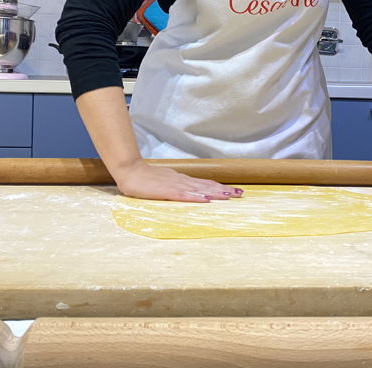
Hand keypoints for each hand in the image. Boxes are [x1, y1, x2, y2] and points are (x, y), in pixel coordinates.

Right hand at [113, 159, 243, 202]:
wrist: (130, 172)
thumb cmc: (146, 179)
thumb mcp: (165, 182)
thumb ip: (177, 187)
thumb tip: (192, 192)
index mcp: (182, 180)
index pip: (205, 184)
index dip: (220, 187)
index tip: (234, 191)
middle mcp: (182, 181)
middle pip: (207, 186)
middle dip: (224, 190)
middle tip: (240, 194)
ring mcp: (175, 185)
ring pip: (200, 189)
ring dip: (215, 193)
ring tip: (230, 196)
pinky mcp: (167, 191)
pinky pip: (184, 195)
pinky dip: (196, 197)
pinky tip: (206, 199)